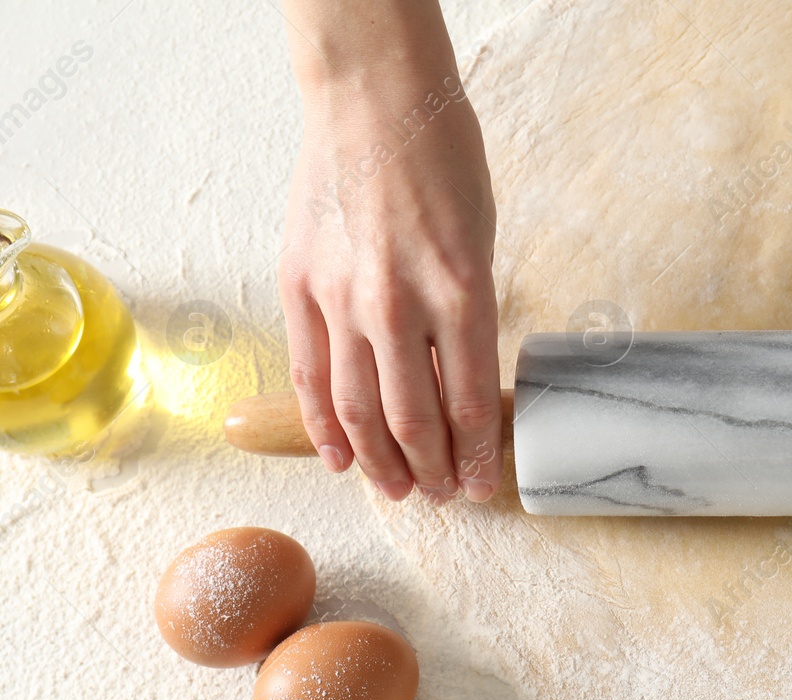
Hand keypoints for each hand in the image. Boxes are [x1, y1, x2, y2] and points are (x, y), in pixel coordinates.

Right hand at [278, 66, 500, 502]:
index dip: (477, 457)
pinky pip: (310, 373)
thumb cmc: (442, 164)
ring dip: (380, 462)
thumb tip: (463, 386)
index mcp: (462, 292)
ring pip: (357, 408)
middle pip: (413, 419)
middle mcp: (400, 304)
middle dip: (434, 471)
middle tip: (445, 497)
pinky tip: (341, 457)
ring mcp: (342, 297)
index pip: (470, 402)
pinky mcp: (299, 286)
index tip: (484, 486)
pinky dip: (324, 424)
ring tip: (400, 491)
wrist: (373, 101)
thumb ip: (470, 318)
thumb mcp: (483, 244)